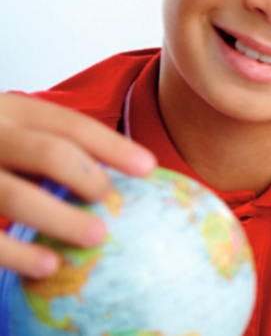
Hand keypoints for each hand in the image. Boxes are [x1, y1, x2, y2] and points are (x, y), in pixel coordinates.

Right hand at [0, 93, 155, 277]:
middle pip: (47, 151)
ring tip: (97, 237)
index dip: (112, 146)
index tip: (149, 168)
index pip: (69, 124)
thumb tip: (131, 177)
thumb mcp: (11, 135)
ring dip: (60, 218)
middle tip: (111, 201)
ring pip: (15, 194)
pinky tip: (48, 266)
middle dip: (87, 177)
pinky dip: (16, 252)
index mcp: (9, 111)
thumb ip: (51, 148)